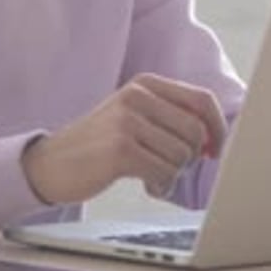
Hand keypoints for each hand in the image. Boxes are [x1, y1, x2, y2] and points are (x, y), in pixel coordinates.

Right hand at [21, 73, 226, 204]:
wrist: (53, 163)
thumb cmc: (101, 143)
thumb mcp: (134, 115)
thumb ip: (170, 116)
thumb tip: (215, 137)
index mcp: (145, 84)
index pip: (202, 100)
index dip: (218, 128)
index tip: (215, 150)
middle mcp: (137, 96)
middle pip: (196, 131)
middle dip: (191, 158)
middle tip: (171, 167)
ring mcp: (127, 121)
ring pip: (182, 155)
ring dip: (173, 175)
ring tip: (153, 176)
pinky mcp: (120, 149)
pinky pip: (164, 173)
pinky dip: (162, 186)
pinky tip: (148, 186)